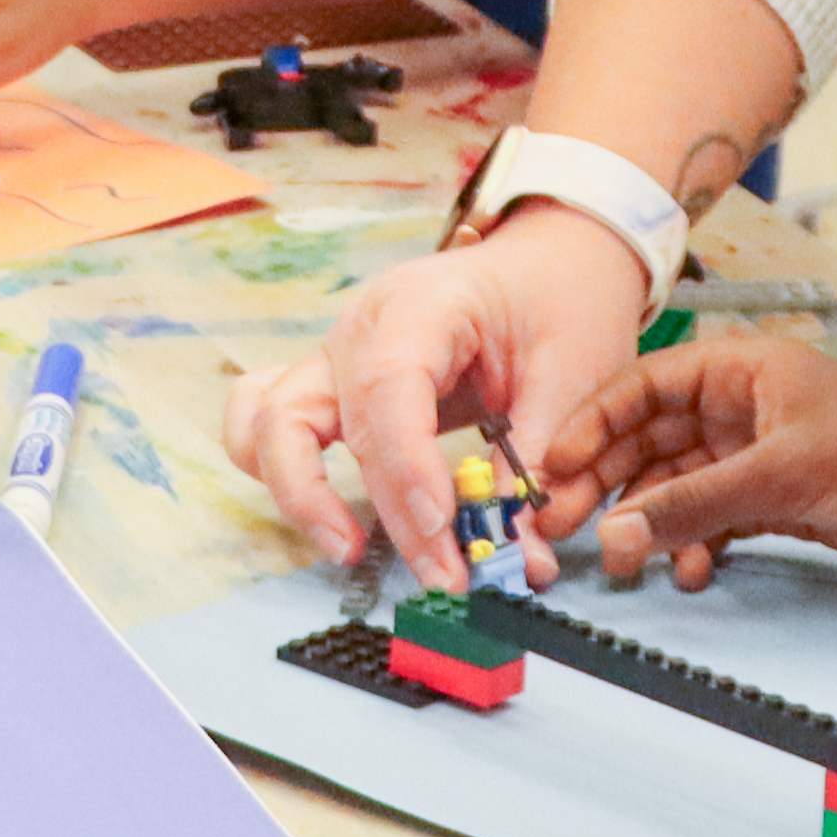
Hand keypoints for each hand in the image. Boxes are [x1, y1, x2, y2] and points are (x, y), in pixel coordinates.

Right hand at [230, 203, 655, 569]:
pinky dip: (277, 472)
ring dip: (299, 494)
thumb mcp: (572, 374)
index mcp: (420, 304)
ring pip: (268, 424)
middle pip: (331, 421)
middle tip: (442, 575)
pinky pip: (264, 424)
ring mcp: (333, 356)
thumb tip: (521, 558)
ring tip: (353, 550)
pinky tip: (326, 517)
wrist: (548, 262)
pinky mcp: (329, 387)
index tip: (446, 529)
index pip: (388, 386)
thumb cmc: (558, 302)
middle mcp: (358, 328)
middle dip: (382, 509)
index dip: (408, 467)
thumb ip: (537, 463)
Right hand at [552, 340, 836, 592]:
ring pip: (674, 486)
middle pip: (648, 439)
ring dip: (647, 523)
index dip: (590, 424)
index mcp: (738, 368)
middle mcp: (738, 406)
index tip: (550, 466)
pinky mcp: (774, 500)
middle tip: (559, 527)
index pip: (641, 386)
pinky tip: (691, 573)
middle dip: (605, 483)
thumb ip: (693, 506)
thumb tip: (613, 535)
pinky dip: (693, 545)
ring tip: (621, 566)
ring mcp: (754, 454)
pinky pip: (709, 520)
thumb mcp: (780, 476)